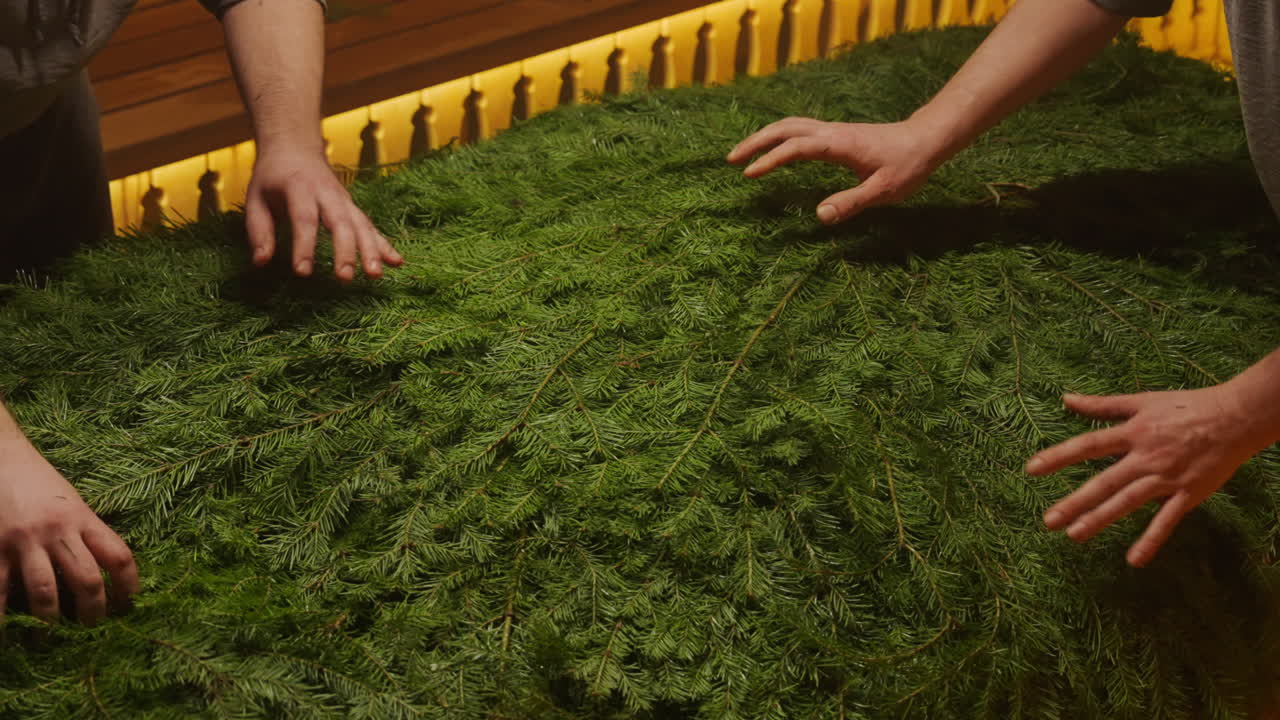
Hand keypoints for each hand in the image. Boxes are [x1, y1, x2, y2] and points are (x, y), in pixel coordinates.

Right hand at [0, 451, 137, 624]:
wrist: (0, 454)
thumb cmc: (36, 480)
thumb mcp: (70, 501)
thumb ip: (84, 531)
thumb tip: (103, 571)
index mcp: (83, 517)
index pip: (119, 556)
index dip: (129, 586)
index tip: (128, 606)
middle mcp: (57, 530)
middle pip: (87, 581)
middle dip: (92, 613)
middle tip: (91, 630)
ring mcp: (23, 541)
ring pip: (45, 592)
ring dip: (49, 624)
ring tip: (48, 640)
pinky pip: (0, 591)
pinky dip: (4, 617)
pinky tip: (8, 634)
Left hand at [244, 146, 403, 283]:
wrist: (295, 148)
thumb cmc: (272, 177)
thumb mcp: (256, 198)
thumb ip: (259, 231)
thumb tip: (260, 263)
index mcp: (299, 188)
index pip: (304, 219)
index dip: (304, 246)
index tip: (303, 272)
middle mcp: (327, 193)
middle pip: (340, 223)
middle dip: (345, 251)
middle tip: (344, 278)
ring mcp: (344, 200)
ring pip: (361, 225)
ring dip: (371, 250)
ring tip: (375, 275)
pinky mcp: (353, 208)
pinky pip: (371, 227)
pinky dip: (384, 245)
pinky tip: (396, 263)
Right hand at [726, 118, 941, 224]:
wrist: (926, 139)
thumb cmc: (907, 165)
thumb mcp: (884, 190)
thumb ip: (852, 202)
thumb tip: (819, 216)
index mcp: (838, 144)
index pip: (796, 147)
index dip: (770, 160)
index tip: (749, 175)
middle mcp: (831, 132)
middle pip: (784, 128)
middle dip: (755, 142)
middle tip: (730, 160)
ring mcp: (832, 131)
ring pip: (790, 126)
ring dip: (764, 137)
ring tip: (743, 156)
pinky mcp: (835, 135)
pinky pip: (799, 131)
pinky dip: (779, 138)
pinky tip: (773, 152)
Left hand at [1026, 389, 1272, 567]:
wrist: (1236, 417)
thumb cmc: (1186, 406)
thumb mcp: (1142, 400)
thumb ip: (1102, 405)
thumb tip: (1066, 398)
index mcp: (1132, 433)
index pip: (1088, 446)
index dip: (1059, 457)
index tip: (1031, 469)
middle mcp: (1145, 457)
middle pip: (1104, 482)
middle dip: (1075, 502)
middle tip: (1049, 521)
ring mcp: (1166, 477)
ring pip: (1128, 502)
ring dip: (1101, 519)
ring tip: (1075, 535)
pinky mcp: (1188, 494)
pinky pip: (1167, 521)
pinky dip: (1151, 540)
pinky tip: (1134, 560)